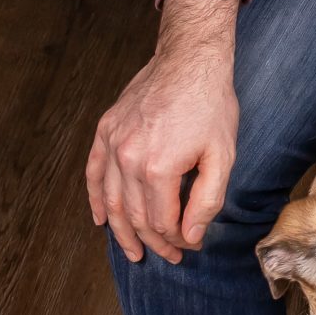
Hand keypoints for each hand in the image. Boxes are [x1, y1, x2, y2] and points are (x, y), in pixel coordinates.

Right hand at [87, 0, 239, 262]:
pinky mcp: (105, 130)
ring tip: (134, 252)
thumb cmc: (211, 105)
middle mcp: (128, 159)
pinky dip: (94, 199)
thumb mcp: (222, 155)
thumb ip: (207, 201)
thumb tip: (190, 237)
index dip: (177, 240)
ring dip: (122, 231)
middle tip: (170, 255)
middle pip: (136, 216)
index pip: (162, 222)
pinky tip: (101, 219)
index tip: (191, 246)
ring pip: (110, 201)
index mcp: (158, 168)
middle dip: (155, 241)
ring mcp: (112, 144)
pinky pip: (93, 173)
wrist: (190, 59)